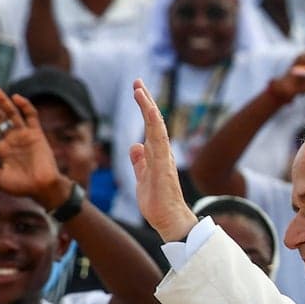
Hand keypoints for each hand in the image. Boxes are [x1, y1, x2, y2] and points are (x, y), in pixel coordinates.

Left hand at [0, 86, 70, 206]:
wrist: (42, 188)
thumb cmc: (20, 187)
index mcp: (0, 149)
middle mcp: (11, 139)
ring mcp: (24, 135)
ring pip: (11, 113)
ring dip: (3, 100)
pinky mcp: (37, 133)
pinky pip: (31, 116)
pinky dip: (24, 106)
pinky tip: (15, 98)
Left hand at [129, 79, 198, 241]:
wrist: (169, 221)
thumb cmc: (158, 203)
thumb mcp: (142, 178)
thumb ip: (139, 162)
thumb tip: (135, 146)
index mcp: (157, 154)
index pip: (151, 127)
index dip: (145, 108)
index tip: (138, 91)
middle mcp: (163, 152)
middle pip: (154, 121)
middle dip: (146, 101)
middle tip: (137, 82)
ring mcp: (164, 157)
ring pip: (157, 127)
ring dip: (148, 107)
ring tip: (139, 90)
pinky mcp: (163, 165)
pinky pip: (159, 140)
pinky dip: (154, 124)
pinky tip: (149, 111)